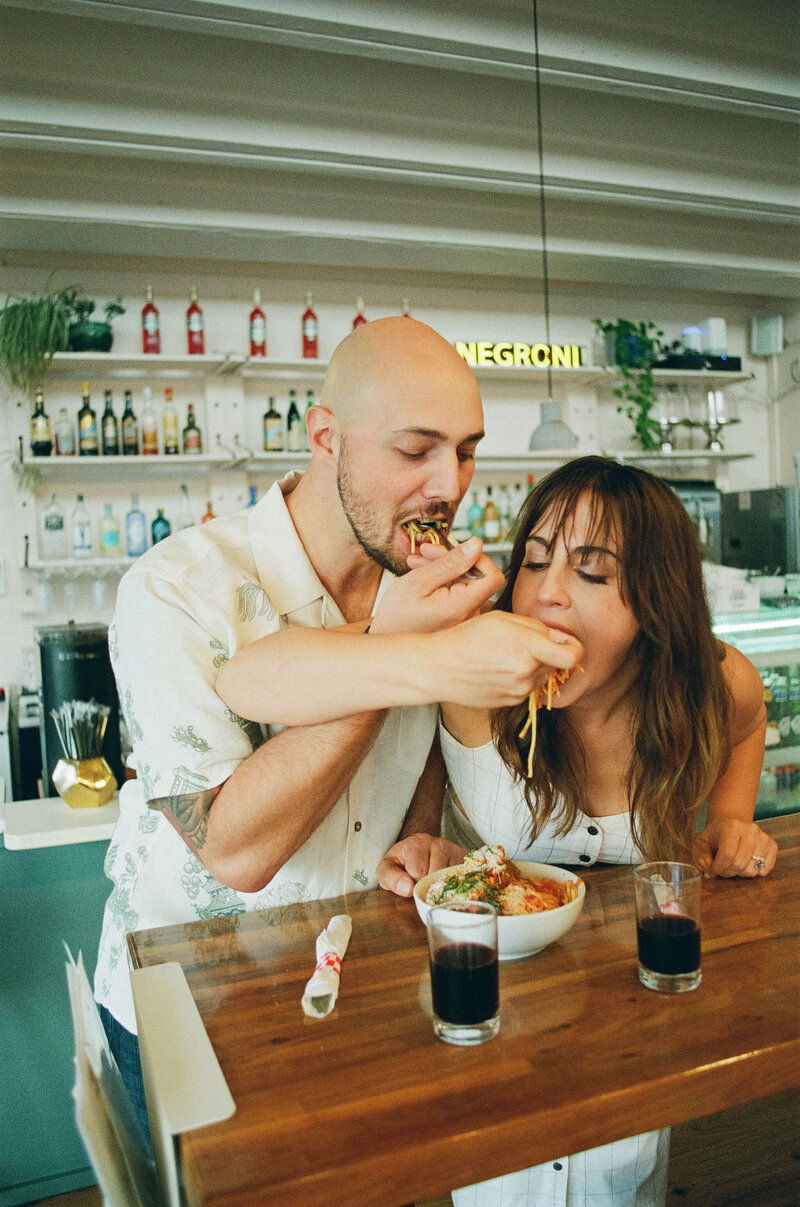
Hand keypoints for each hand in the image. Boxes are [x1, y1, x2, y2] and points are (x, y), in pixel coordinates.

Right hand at [370, 538, 503, 633]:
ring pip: (463, 584)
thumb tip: (477, 544)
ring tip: (416, 563)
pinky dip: (441, 583)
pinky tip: (422, 577)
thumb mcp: (418, 582)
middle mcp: (469, 617)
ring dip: (442, 569)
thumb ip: (450, 563)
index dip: (479, 559)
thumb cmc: (396, 617)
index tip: (457, 550)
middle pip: (474, 578)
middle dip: (451, 560)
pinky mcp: (457, 622)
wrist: (387, 647)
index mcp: (462, 608)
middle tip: (424, 552)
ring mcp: (464, 621)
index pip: (493, 577)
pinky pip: (457, 595)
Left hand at [377, 833, 465, 896]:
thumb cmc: (402, 864)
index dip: (412, 884)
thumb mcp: (388, 869)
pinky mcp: (464, 858)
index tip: (409, 883)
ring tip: (432, 881)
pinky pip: (461, 877)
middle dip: (426, 886)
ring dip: (440, 886)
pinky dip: (454, 885)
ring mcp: (452, 850)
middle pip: (434, 877)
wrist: (419, 851)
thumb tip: (408, 888)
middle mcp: (437, 843)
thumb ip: (391, 878)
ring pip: (448, 879)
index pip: (418, 872)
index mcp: (415, 844)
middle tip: (421, 883)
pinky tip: (446, 882)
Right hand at [428, 610, 582, 708]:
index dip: (574, 648)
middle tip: (525, 645)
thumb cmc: (467, 638)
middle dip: (548, 654)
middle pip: (556, 665)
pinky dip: (520, 679)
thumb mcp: (502, 619)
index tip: (567, 644)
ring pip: (542, 677)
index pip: (571, 656)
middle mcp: (526, 672)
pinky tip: (499, 670)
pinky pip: (526, 688)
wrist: (439, 668)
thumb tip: (557, 637)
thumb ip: (535, 626)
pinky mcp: (510, 702)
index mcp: (526, 646)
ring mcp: (518, 690)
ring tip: (507, 657)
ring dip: (534, 667)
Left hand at [695, 818, 777, 877]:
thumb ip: (701, 857)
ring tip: (733, 865)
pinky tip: (747, 865)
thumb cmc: (715, 835)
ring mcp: (763, 837)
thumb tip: (708, 873)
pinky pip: (767, 867)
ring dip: (740, 873)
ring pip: (753, 869)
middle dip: (728, 872)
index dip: (718, 868)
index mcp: (731, 826)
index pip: (727, 854)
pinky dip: (756, 872)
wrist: (731, 824)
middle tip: (722, 869)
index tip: (712, 871)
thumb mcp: (702, 842)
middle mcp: (750, 830)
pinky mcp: (772, 845)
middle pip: (740, 864)